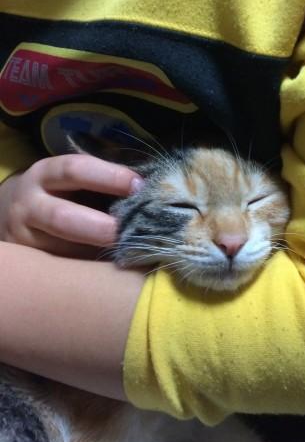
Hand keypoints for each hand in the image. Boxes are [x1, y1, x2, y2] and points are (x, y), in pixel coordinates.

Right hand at [0, 155, 143, 256]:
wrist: (17, 211)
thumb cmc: (63, 191)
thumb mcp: (73, 178)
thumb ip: (103, 183)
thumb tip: (150, 191)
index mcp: (46, 173)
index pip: (77, 170)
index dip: (110, 177)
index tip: (140, 186)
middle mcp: (28, 204)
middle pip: (62, 217)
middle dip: (99, 228)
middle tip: (129, 232)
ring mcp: (24, 237)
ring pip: (59, 250)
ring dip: (95, 254)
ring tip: (126, 253)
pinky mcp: (29, 262)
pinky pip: (60, 269)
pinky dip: (87, 271)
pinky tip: (110, 270)